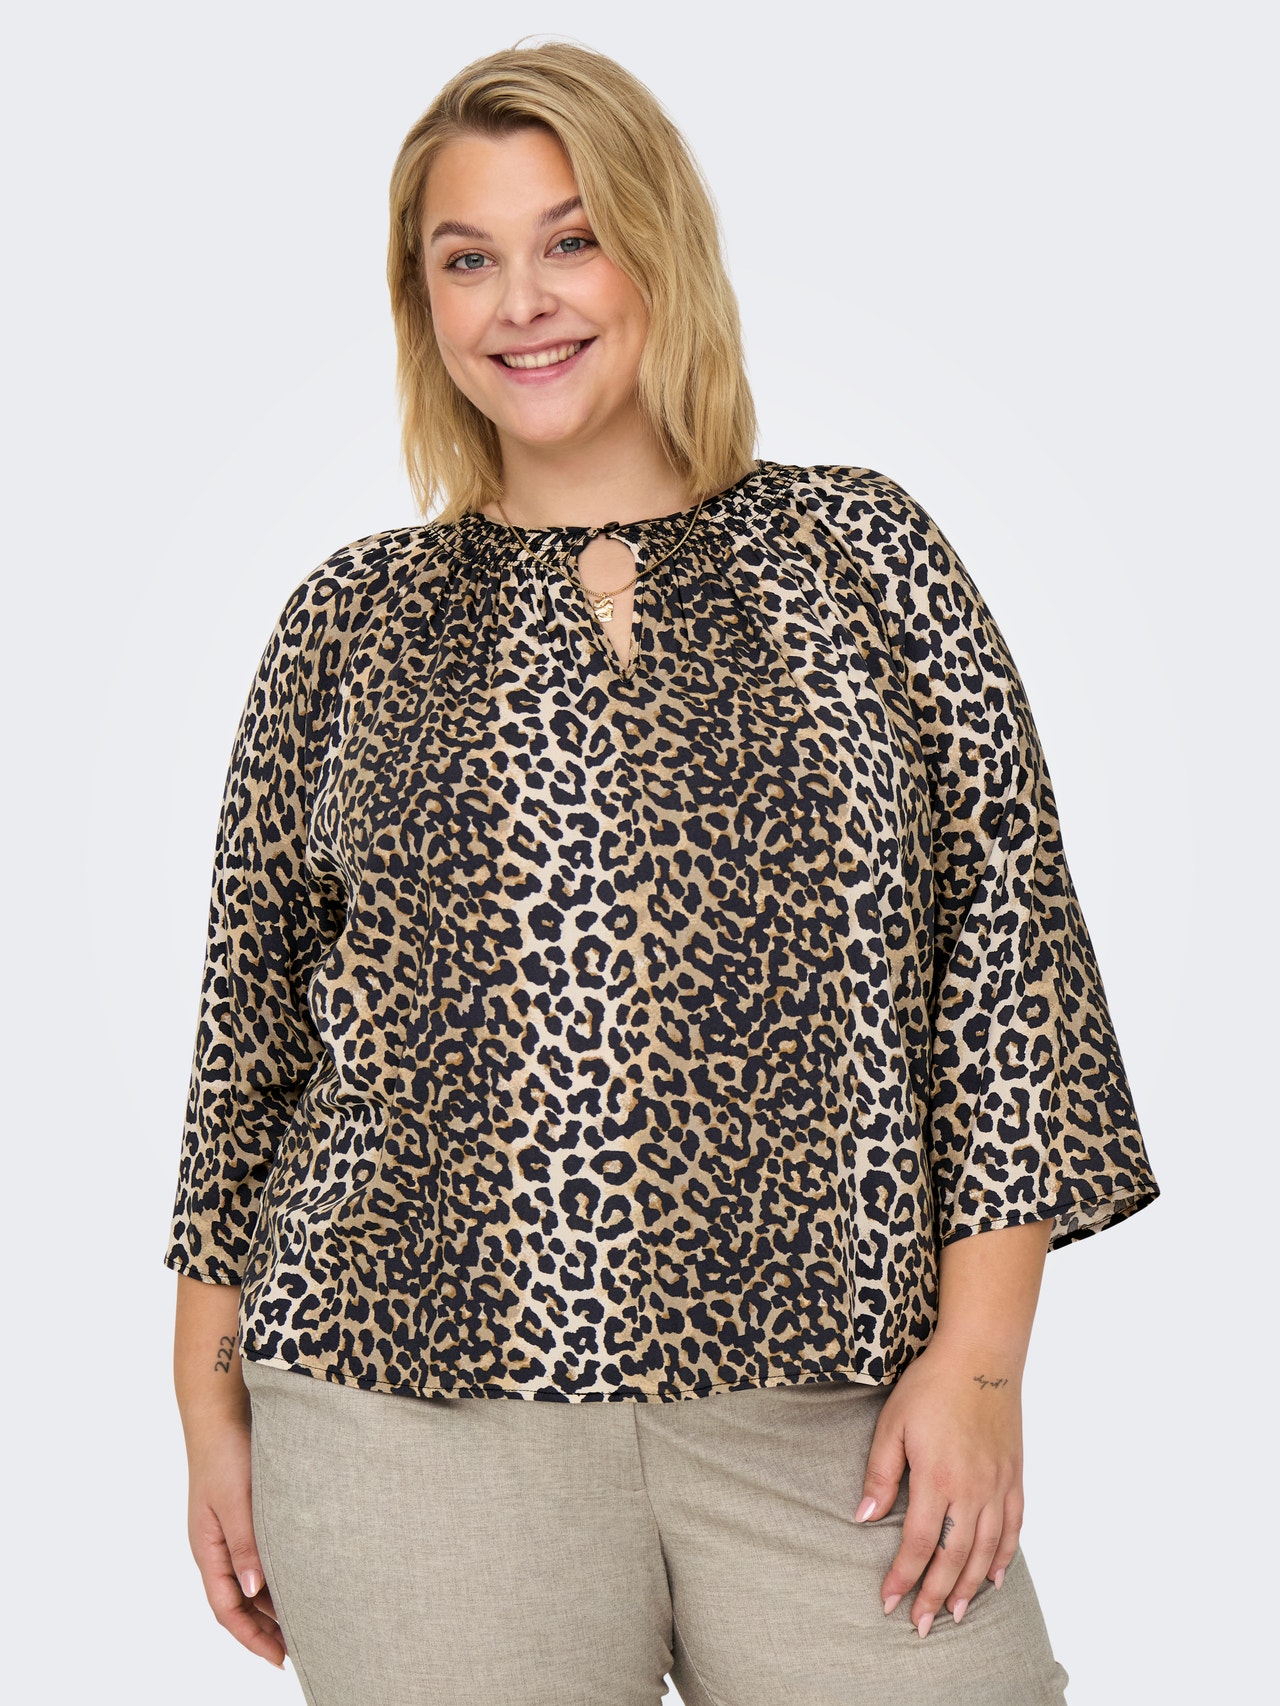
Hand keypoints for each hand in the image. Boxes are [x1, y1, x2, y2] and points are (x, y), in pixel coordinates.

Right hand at [185, 1416, 285, 1667]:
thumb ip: (244, 1544)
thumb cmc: (225, 1452)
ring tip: (308, 1618)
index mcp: (208, 1549)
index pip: (226, 1609)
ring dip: (274, 1601)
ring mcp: (230, 1531)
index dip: (252, 1638)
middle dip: (266, 1628)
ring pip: (251, 1580)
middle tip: (302, 1646)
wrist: (221, 1411)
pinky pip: (260, 1555)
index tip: (279, 1659)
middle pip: (239, 1601)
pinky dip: (278, 1572)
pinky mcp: (245, 1514)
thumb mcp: (235, 1500)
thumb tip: (251, 1592)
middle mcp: (217, 1546)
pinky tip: (301, 1575)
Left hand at [854, 1336, 1023, 1636]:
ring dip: (971, 1587)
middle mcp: (972, 1490)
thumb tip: (865, 1516)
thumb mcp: (893, 1424)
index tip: (889, 1602)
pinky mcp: (1014, 1477)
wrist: (981, 1357)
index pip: (920, 1544)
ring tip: (954, 1614)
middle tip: (921, 1626)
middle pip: (955, 1558)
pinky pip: (1014, 1528)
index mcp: (938, 1479)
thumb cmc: (931, 1386)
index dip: (904, 1577)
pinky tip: (996, 1577)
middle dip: (936, 1596)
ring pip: (986, 1551)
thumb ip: (881, 1473)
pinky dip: (1005, 1557)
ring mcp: (998, 1486)